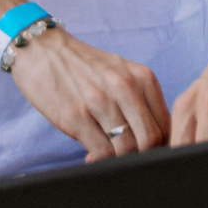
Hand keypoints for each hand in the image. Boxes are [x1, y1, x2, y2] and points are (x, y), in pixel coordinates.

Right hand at [7, 26, 170, 160]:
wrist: (41, 49)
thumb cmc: (84, 64)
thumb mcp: (121, 72)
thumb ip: (140, 98)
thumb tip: (154, 138)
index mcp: (142, 77)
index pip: (166, 123)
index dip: (161, 144)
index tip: (151, 151)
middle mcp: (124, 88)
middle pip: (150, 139)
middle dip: (142, 155)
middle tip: (129, 157)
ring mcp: (99, 103)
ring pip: (126, 149)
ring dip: (119, 158)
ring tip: (109, 153)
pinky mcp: (75, 117)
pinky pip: (101, 151)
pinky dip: (99, 159)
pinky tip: (92, 153)